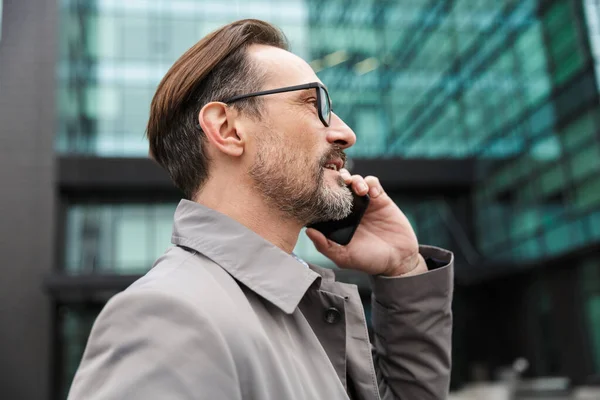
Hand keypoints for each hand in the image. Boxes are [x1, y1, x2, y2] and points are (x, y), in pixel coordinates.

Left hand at [306, 169, 427, 276]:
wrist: (398, 259)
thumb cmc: (369, 260)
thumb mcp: (344, 257)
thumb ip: (325, 246)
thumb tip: (308, 231)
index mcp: (337, 220)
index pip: (324, 201)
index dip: (320, 193)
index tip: (317, 192)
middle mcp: (349, 209)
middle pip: (338, 186)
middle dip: (335, 179)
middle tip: (336, 182)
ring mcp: (365, 203)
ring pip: (354, 180)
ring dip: (353, 180)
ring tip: (356, 188)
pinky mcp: (381, 199)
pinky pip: (373, 183)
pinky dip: (370, 183)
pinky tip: (370, 192)